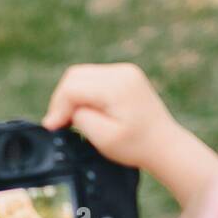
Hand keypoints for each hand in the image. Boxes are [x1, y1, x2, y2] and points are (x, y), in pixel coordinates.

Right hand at [40, 62, 217, 215]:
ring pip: (82, 75)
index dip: (58, 107)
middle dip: (62, 100)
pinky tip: (85, 112)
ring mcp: (124, 71)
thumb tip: (62, 111)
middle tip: (58, 124)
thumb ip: (80, 119)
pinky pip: (93, 78)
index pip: (73, 87)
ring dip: (72, 96)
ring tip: (71, 119)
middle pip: (74, 76)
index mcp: (117, 86)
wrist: (165, 145)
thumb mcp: (104, 138)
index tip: (52, 127)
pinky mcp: (124, 76)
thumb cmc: (137, 146)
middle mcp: (121, 72)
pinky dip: (83, 94)